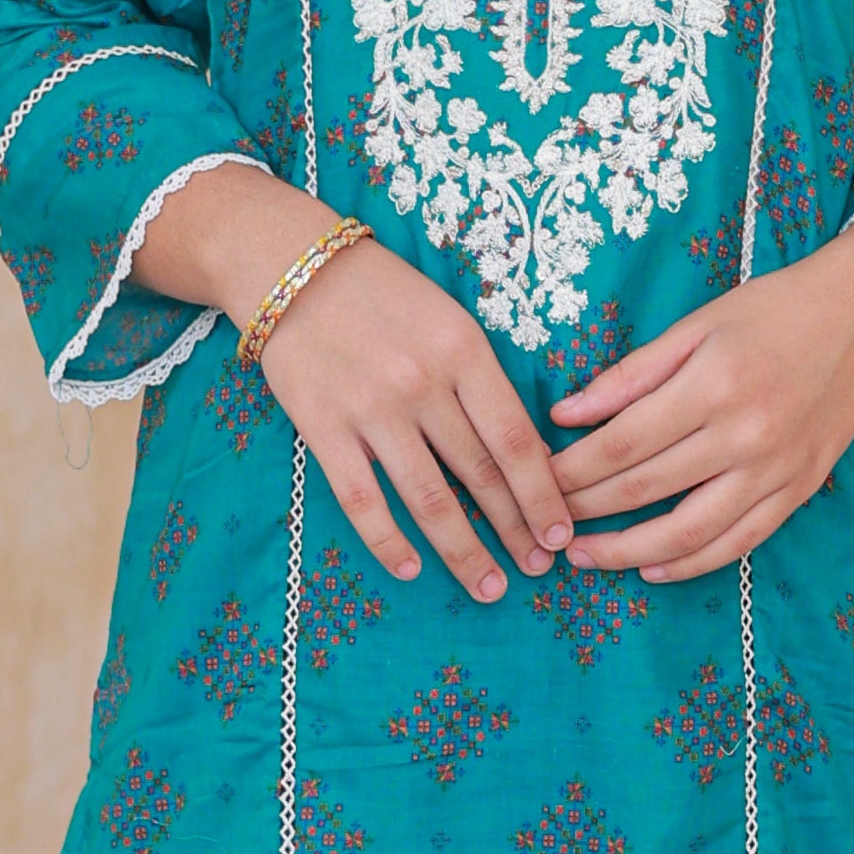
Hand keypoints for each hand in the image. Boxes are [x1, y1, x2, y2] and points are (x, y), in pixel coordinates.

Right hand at [256, 236, 576, 597]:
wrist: (292, 267)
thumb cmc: (383, 295)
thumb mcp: (450, 319)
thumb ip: (483, 380)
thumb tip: (525, 453)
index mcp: (464, 351)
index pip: (516, 439)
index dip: (543, 494)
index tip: (561, 532)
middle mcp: (423, 384)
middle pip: (481, 474)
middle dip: (515, 530)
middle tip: (538, 569)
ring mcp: (371, 409)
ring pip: (429, 498)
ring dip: (463, 550)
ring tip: (489, 585)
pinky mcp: (322, 428)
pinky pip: (361, 499)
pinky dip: (387, 541)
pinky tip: (409, 568)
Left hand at [550, 212, 853, 580]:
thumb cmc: (775, 309)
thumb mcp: (697, 324)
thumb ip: (631, 374)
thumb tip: (566, 414)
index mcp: (712, 385)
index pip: (620, 444)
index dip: (569, 469)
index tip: (535, 479)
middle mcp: (744, 434)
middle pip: (644, 490)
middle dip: (584, 511)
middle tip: (545, 523)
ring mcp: (776, 469)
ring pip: (688, 533)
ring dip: (627, 552)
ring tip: (585, 558)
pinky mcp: (800, 489)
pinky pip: (739, 543)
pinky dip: (691, 564)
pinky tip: (652, 567)